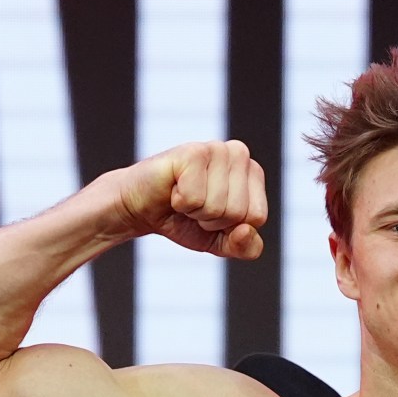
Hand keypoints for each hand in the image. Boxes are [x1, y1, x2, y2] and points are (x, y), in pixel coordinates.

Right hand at [108, 141, 266, 260]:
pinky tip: (173, 189)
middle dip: (211, 220)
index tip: (211, 214)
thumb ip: (245, 247)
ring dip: (194, 211)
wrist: (141, 207)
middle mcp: (239, 153)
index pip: (257, 217)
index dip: (230, 227)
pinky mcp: (192, 152)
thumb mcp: (221, 241)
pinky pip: (195, 198)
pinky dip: (179, 202)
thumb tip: (245, 231)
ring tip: (183, 196)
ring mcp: (216, 149)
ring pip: (217, 206)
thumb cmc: (183, 219)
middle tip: (194, 206)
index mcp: (253, 172)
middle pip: (238, 212)